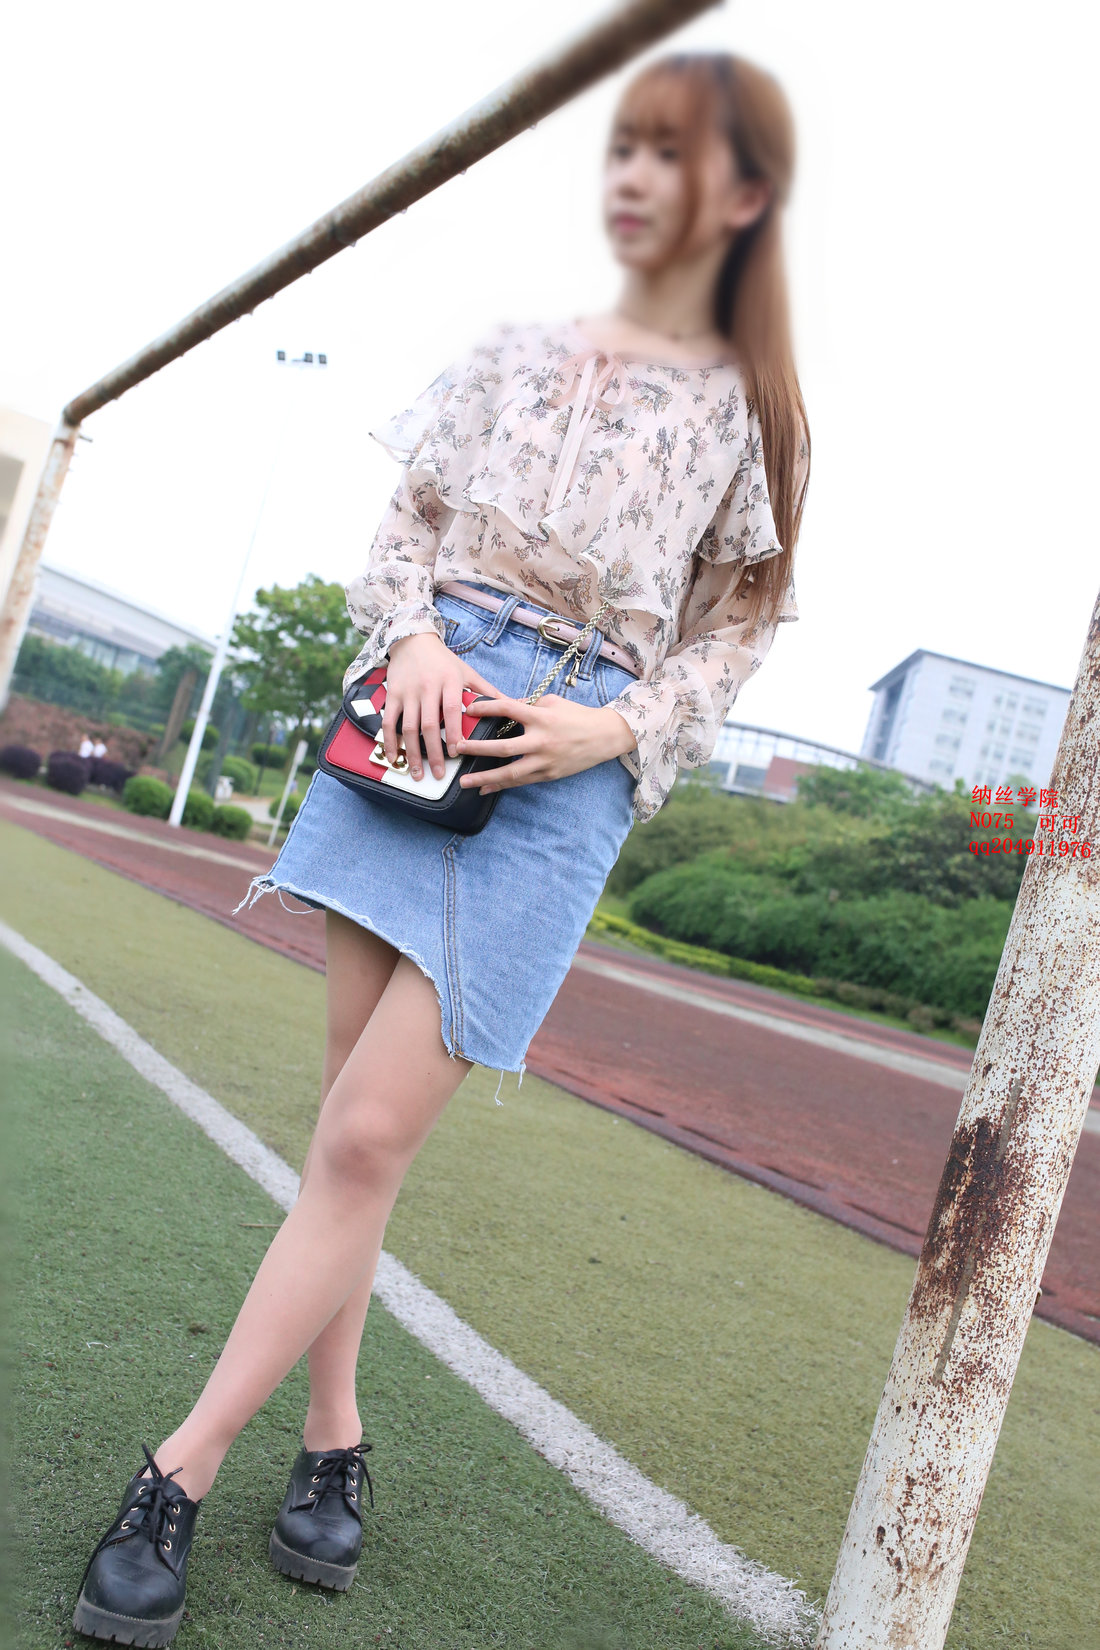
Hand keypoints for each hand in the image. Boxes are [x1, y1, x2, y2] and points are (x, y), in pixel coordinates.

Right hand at [383, 632, 498, 780]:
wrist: (413, 640)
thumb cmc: (444, 661)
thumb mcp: (468, 672)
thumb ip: (488, 692)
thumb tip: (517, 704)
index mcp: (449, 681)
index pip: (452, 710)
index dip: (454, 732)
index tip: (457, 753)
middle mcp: (427, 687)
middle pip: (429, 724)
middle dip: (434, 752)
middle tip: (439, 775)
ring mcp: (408, 692)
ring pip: (408, 727)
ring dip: (412, 753)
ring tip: (418, 773)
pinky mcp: (393, 695)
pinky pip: (389, 722)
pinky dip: (390, 741)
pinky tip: (395, 758)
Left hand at [455, 691, 636, 793]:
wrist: (604, 737)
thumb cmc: (576, 716)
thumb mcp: (552, 702)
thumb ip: (527, 704)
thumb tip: (503, 706)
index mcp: (541, 717)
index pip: (508, 709)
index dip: (486, 708)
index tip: (468, 709)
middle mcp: (542, 741)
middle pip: (503, 748)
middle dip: (477, 749)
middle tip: (457, 749)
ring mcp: (545, 761)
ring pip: (510, 773)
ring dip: (485, 778)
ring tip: (464, 782)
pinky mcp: (548, 775)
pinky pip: (521, 782)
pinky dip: (501, 786)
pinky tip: (485, 790)